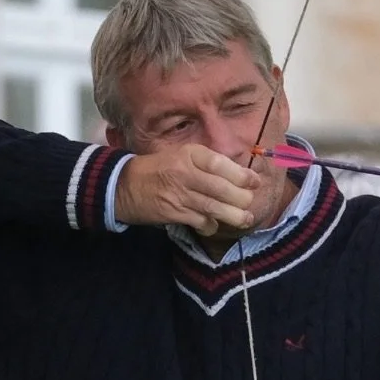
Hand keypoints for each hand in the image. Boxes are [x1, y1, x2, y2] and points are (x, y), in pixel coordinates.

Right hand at [114, 144, 258, 234]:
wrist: (124, 184)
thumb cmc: (158, 168)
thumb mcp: (180, 155)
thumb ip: (205, 163)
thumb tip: (236, 174)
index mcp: (189, 154)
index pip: (220, 164)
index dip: (241, 174)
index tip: (254, 181)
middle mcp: (185, 172)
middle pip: (221, 188)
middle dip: (241, 198)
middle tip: (249, 203)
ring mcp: (179, 194)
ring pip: (214, 207)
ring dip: (233, 215)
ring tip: (245, 219)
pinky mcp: (173, 212)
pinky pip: (200, 221)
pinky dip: (211, 225)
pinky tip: (214, 225)